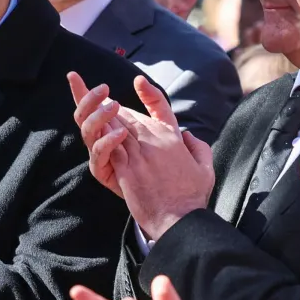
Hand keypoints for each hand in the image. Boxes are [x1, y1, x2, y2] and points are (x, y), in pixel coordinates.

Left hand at [77, 77, 216, 240]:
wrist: (180, 219)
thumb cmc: (193, 196)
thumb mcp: (205, 167)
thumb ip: (198, 147)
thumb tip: (189, 135)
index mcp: (173, 138)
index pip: (162, 108)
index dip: (149, 93)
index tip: (138, 81)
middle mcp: (155, 142)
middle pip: (129, 116)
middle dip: (114, 108)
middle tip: (101, 99)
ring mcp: (140, 156)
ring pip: (117, 128)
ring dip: (104, 118)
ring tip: (94, 107)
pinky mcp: (127, 171)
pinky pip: (110, 148)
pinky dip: (101, 137)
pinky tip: (94, 129)